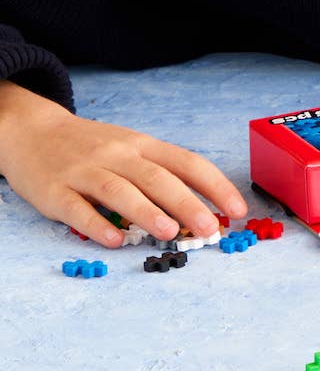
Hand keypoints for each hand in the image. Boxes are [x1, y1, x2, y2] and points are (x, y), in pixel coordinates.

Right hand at [0, 80, 247, 247]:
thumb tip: (203, 208)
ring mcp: (85, 171)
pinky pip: (78, 209)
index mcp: (143, 145)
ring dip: (146, 212)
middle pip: (157, 177)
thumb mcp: (131, 148)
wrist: (31, 130)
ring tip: (170, 233)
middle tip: (209, 228)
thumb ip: (161, 174)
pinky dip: (97, 225)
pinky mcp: (55, 191)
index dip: (215, 185)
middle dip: (187, 203)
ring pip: (120, 190)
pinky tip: (115, 241)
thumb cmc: (92, 146)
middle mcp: (118, 154)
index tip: (237, 209)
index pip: (187, 162)